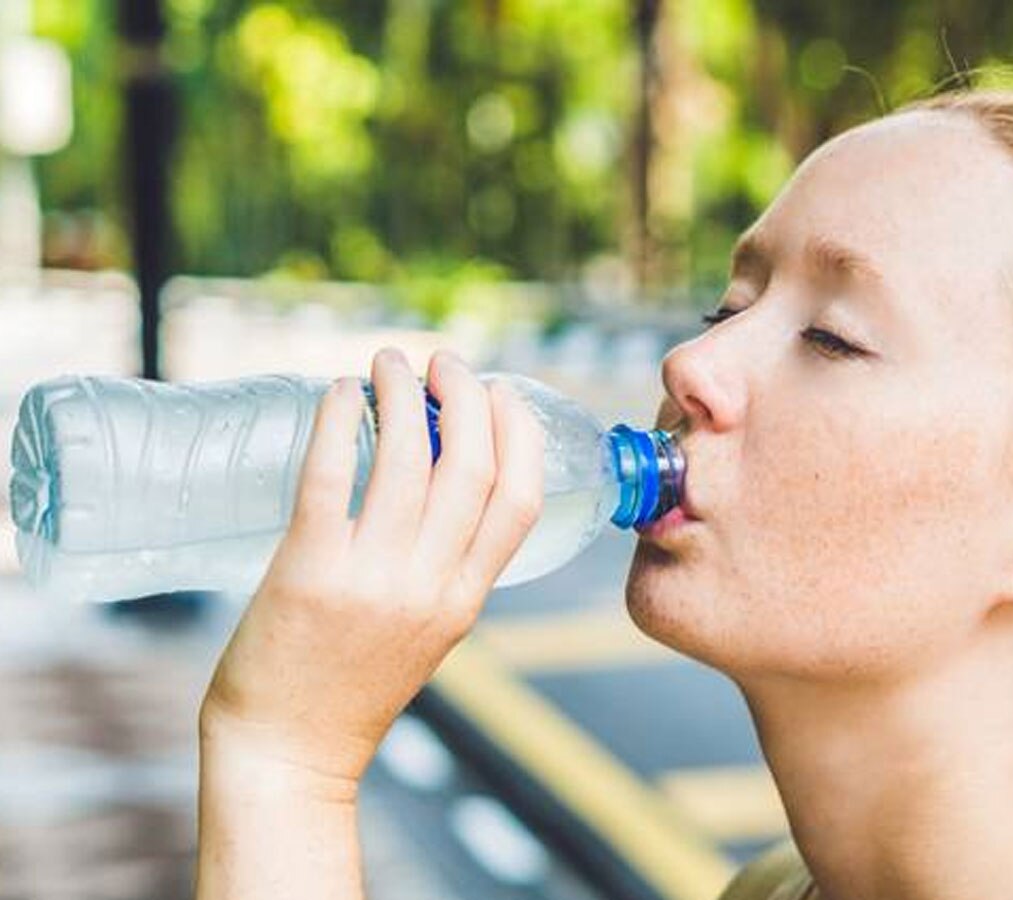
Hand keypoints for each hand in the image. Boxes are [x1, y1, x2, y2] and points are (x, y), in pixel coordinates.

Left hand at [199, 347, 544, 785]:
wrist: (288, 753)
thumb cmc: (351, 689)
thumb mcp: (428, 632)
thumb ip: (445, 567)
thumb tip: (439, 481)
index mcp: (466, 600)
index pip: (520, 500)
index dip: (518, 433)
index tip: (501, 392)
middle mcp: (429, 585)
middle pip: (471, 465)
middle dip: (465, 395)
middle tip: (442, 361)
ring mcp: (371, 578)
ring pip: (406, 458)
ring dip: (402, 392)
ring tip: (388, 362)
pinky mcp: (309, 571)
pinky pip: (332, 474)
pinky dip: (340, 420)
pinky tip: (340, 392)